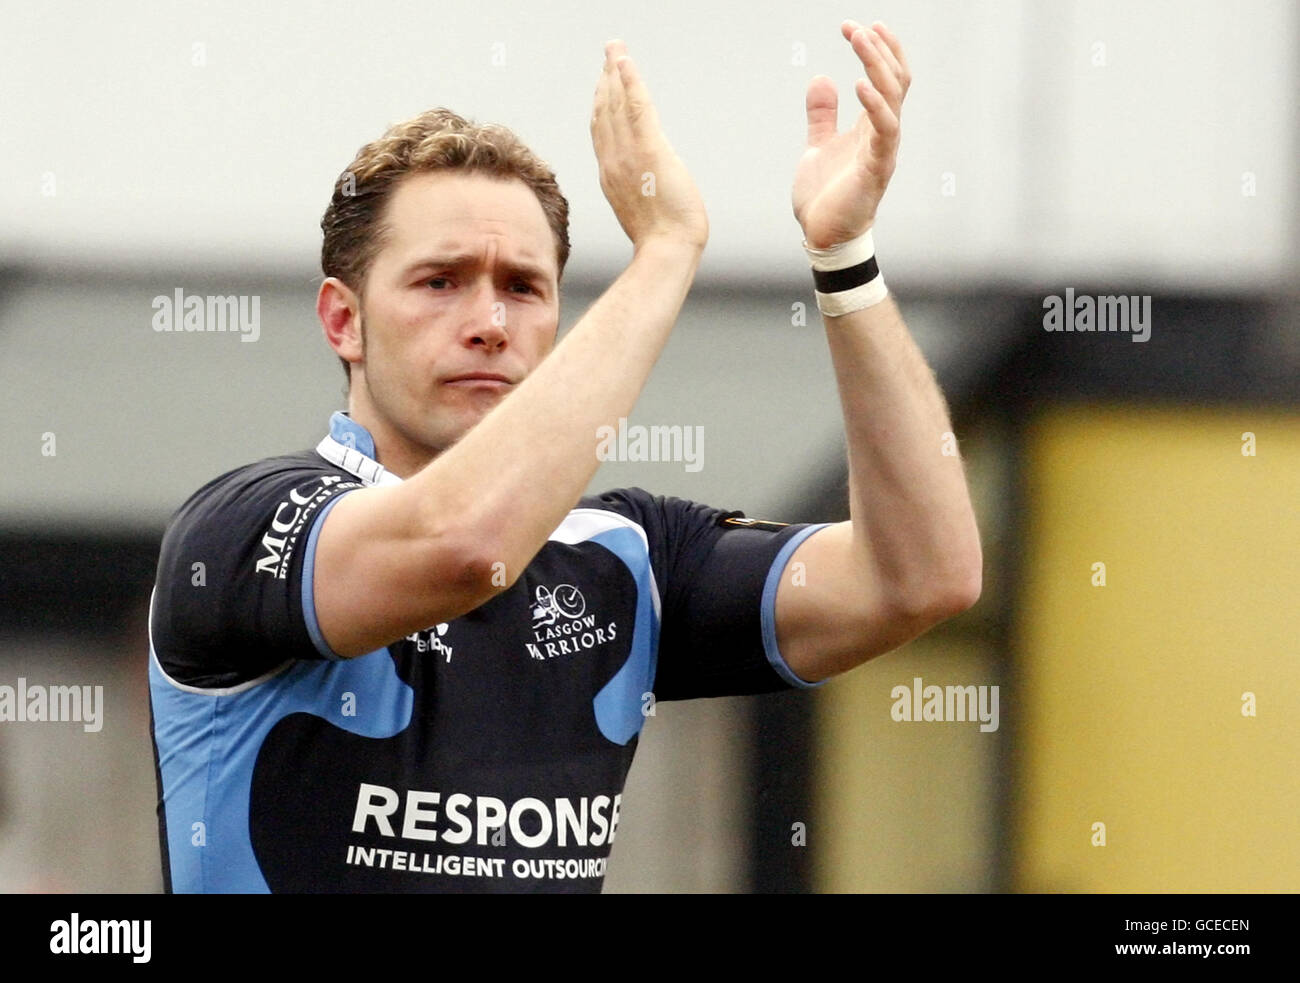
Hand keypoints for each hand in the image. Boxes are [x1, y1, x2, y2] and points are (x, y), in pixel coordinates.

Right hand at [591, 40, 707, 251]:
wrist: (667, 250)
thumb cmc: (663, 240)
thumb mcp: (643, 210)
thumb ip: (640, 190)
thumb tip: (648, 185)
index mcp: (611, 175)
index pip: (602, 132)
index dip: (600, 104)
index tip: (601, 83)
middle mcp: (613, 162)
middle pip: (604, 113)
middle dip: (605, 80)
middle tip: (607, 54)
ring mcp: (629, 156)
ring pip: (617, 105)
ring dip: (615, 73)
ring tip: (615, 49)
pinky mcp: (650, 152)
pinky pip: (636, 109)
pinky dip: (629, 83)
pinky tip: (625, 63)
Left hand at [793, 20, 910, 248]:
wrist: (823, 236)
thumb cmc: (826, 197)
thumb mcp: (818, 145)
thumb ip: (822, 115)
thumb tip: (821, 79)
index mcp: (871, 127)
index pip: (887, 79)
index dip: (878, 51)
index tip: (857, 26)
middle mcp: (883, 134)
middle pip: (894, 80)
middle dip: (877, 49)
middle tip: (855, 26)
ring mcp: (883, 150)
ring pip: (893, 97)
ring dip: (877, 64)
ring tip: (859, 39)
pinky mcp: (876, 168)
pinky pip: (883, 130)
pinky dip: (874, 104)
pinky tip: (858, 83)